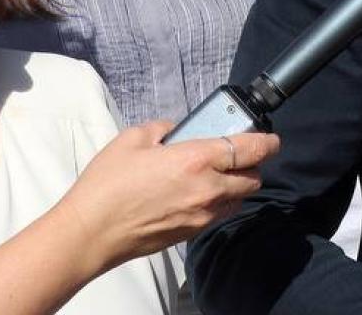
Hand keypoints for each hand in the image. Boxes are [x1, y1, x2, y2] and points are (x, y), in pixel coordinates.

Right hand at [49, 122, 280, 273]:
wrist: (90, 233)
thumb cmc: (107, 185)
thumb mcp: (133, 139)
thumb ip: (165, 128)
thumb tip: (178, 131)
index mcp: (196, 159)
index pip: (251, 149)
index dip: (268, 142)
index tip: (271, 138)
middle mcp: (207, 188)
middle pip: (253, 177)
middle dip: (252, 164)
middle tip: (238, 153)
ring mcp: (202, 215)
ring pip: (239, 198)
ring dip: (237, 185)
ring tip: (216, 174)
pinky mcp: (192, 233)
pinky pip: (219, 214)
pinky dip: (219, 202)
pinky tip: (196, 194)